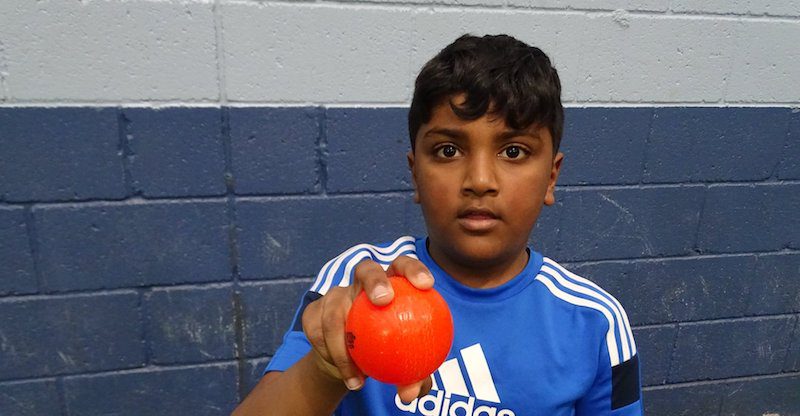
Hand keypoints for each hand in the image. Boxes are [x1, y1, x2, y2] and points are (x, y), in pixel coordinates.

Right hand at [301, 255, 435, 402]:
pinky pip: (318, 331)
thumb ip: (413, 378)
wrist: (349, 367)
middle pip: (365, 269)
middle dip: (374, 279)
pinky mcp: (314, 312)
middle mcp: (360, 285)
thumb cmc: (387, 359)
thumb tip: (411, 393)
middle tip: (384, 300)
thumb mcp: (404, 370)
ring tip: (357, 372)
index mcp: (390, 287)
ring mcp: (335, 296)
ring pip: (334, 309)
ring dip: (343, 343)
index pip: (402, 267)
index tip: (426, 285)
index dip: (412, 269)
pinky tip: (345, 374)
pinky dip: (330, 354)